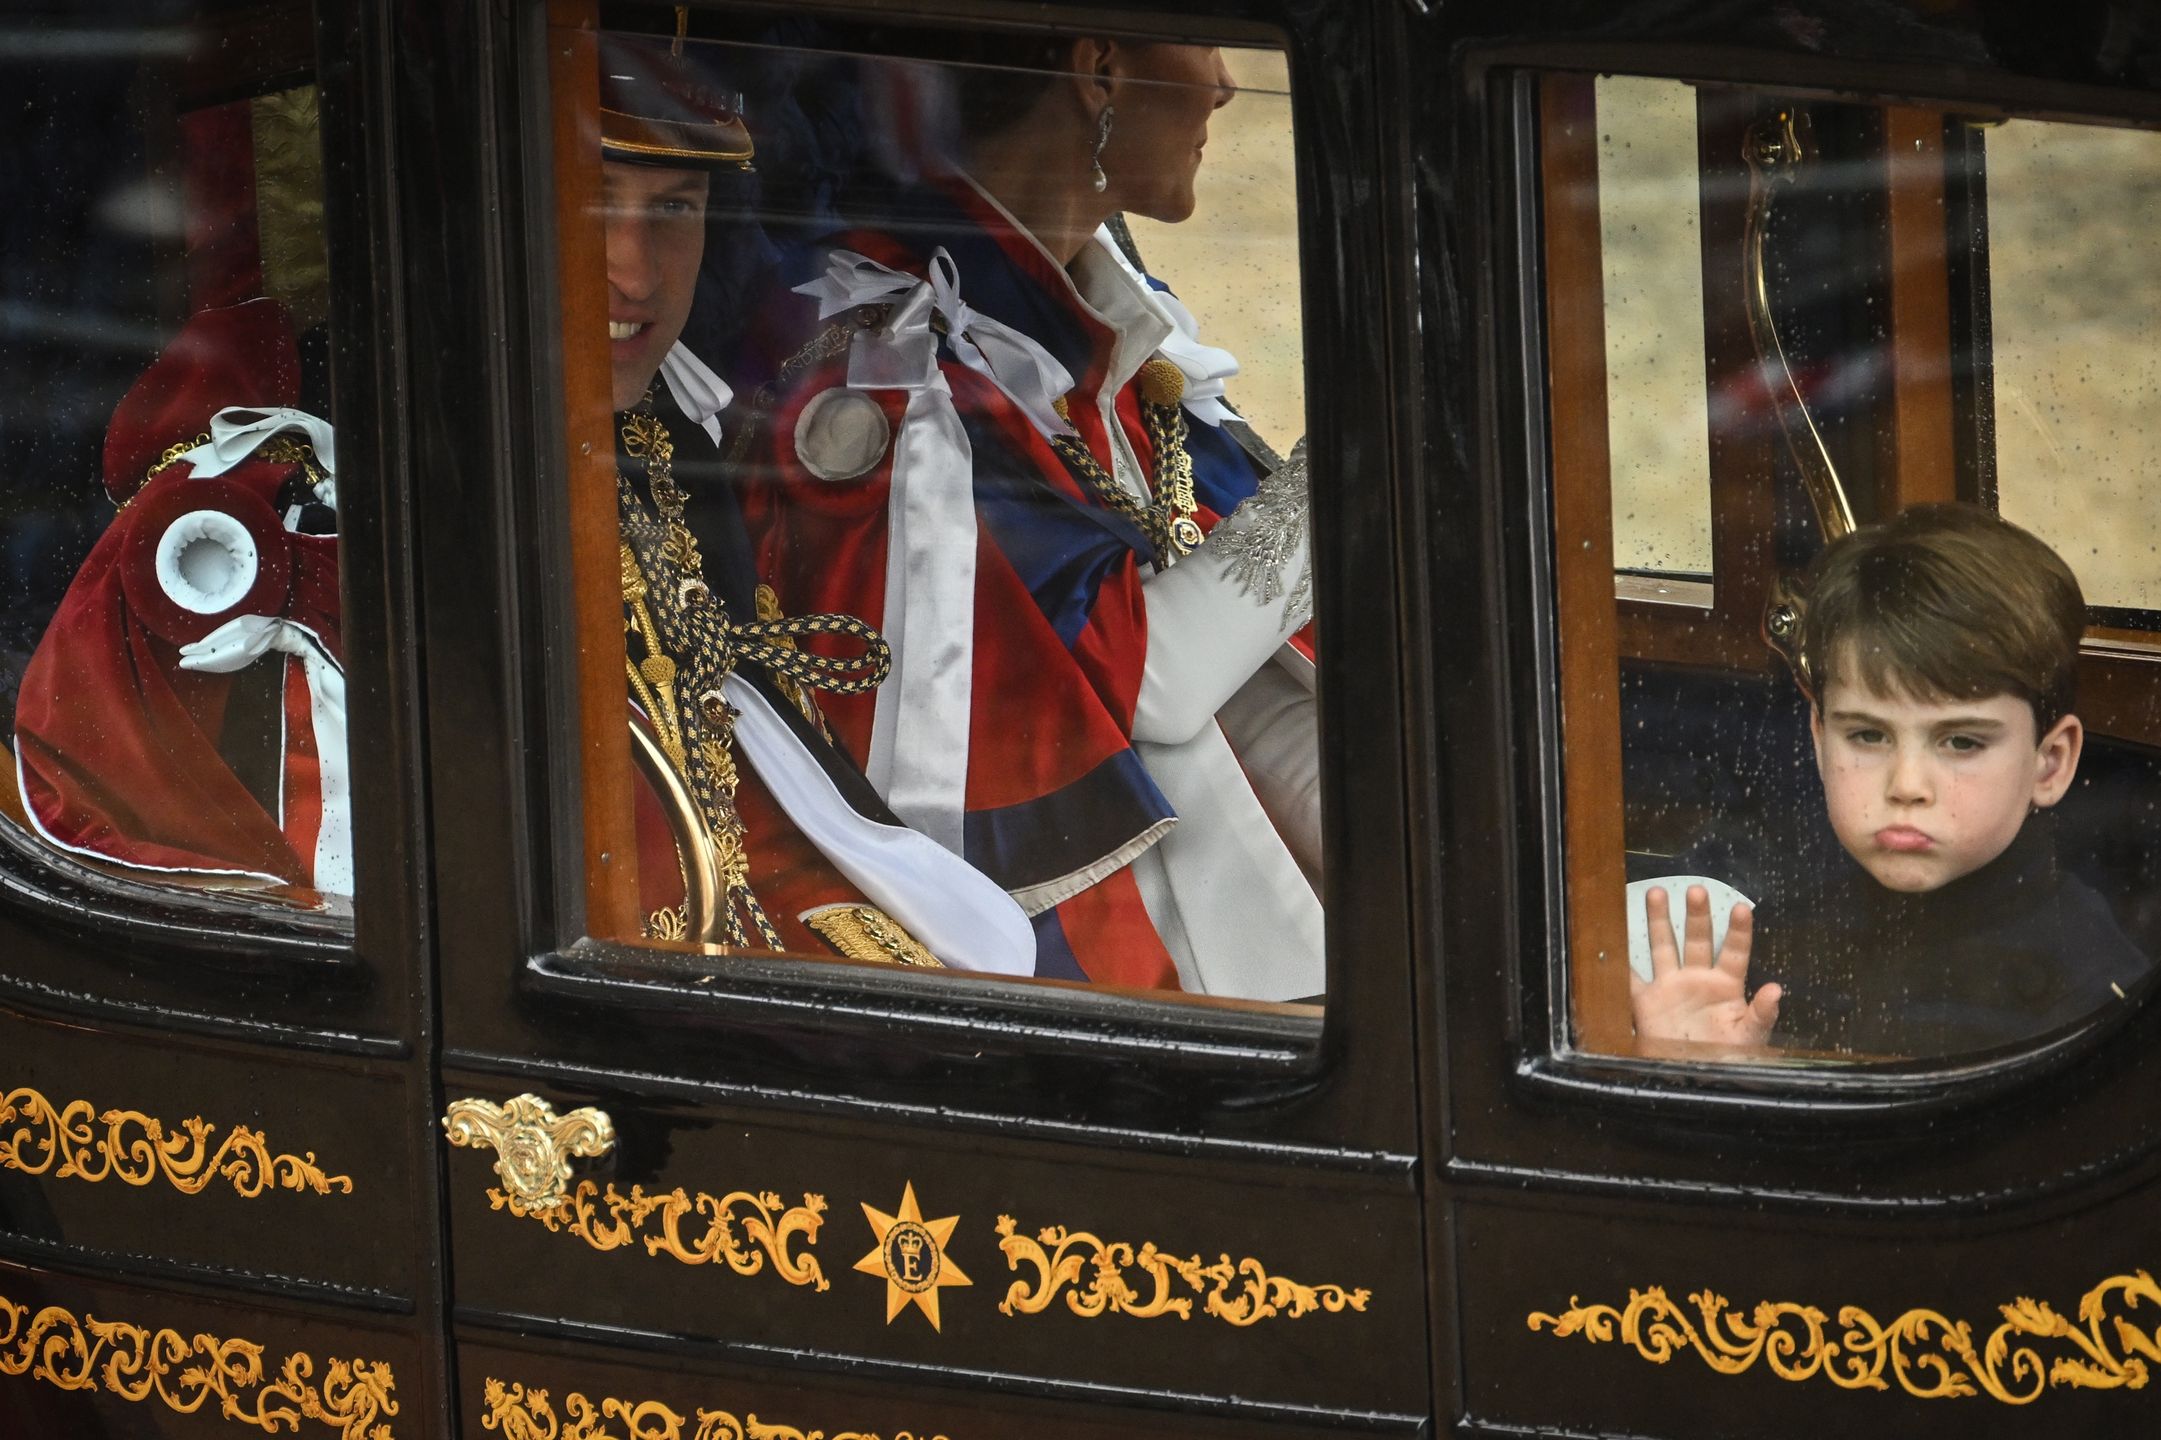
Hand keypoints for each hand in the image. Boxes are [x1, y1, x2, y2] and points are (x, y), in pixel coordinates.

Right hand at [1629, 884, 1780, 1045]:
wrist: (1695, 1078)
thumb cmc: (1729, 1058)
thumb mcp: (1750, 1038)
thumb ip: (1761, 1014)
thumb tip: (1776, 989)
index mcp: (1726, 986)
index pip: (1735, 952)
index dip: (1738, 931)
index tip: (1740, 908)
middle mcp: (1698, 979)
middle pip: (1698, 939)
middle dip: (1697, 915)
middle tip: (1696, 890)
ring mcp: (1671, 987)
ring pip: (1664, 946)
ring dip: (1659, 921)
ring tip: (1657, 892)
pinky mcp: (1647, 1002)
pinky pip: (1632, 978)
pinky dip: (1622, 961)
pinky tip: (1614, 937)